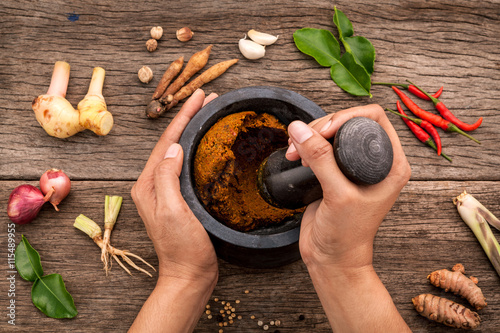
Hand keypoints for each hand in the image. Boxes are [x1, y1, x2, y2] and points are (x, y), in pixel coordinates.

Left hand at [131, 89, 218, 283]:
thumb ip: (167, 177)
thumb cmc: (182, 247)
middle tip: (207, 98)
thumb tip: (173, 147)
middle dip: (189, 117)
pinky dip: (197, 148)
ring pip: (180, 151)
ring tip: (209, 113)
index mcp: (148, 184)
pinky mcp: (180, 197)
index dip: (184, 116)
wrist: (190, 274)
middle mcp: (154, 184)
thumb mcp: (172, 210)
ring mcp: (167, 191)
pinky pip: (187, 165)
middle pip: (172, 142)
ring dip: (193, 130)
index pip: (166, 142)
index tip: (200, 97)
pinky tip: (207, 144)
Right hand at [286, 104, 410, 269]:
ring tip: (295, 151)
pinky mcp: (336, 172)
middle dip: (322, 127)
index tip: (324, 131)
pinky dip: (306, 146)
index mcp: (392, 164)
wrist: (331, 258)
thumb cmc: (347, 235)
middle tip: (304, 141)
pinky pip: (321, 146)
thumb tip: (300, 130)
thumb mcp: (337, 195)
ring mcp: (355, 166)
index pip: (374, 119)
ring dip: (310, 136)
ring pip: (333, 132)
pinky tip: (297, 156)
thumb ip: (320, 160)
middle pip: (350, 122)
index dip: (346, 117)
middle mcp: (376, 162)